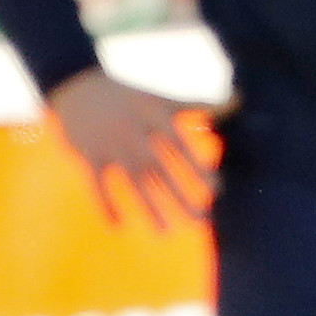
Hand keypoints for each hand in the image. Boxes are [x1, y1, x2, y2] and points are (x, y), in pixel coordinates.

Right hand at [47, 66, 218, 227]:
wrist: (76, 84)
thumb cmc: (129, 97)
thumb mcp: (162, 99)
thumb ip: (199, 105)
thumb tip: (240, 100)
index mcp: (154, 118)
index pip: (181, 146)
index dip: (199, 167)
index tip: (218, 190)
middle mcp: (134, 132)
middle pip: (160, 168)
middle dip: (181, 194)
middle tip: (203, 219)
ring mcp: (110, 144)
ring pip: (132, 180)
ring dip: (148, 207)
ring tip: (165, 232)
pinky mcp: (88, 153)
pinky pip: (97, 183)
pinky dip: (105, 204)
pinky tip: (117, 226)